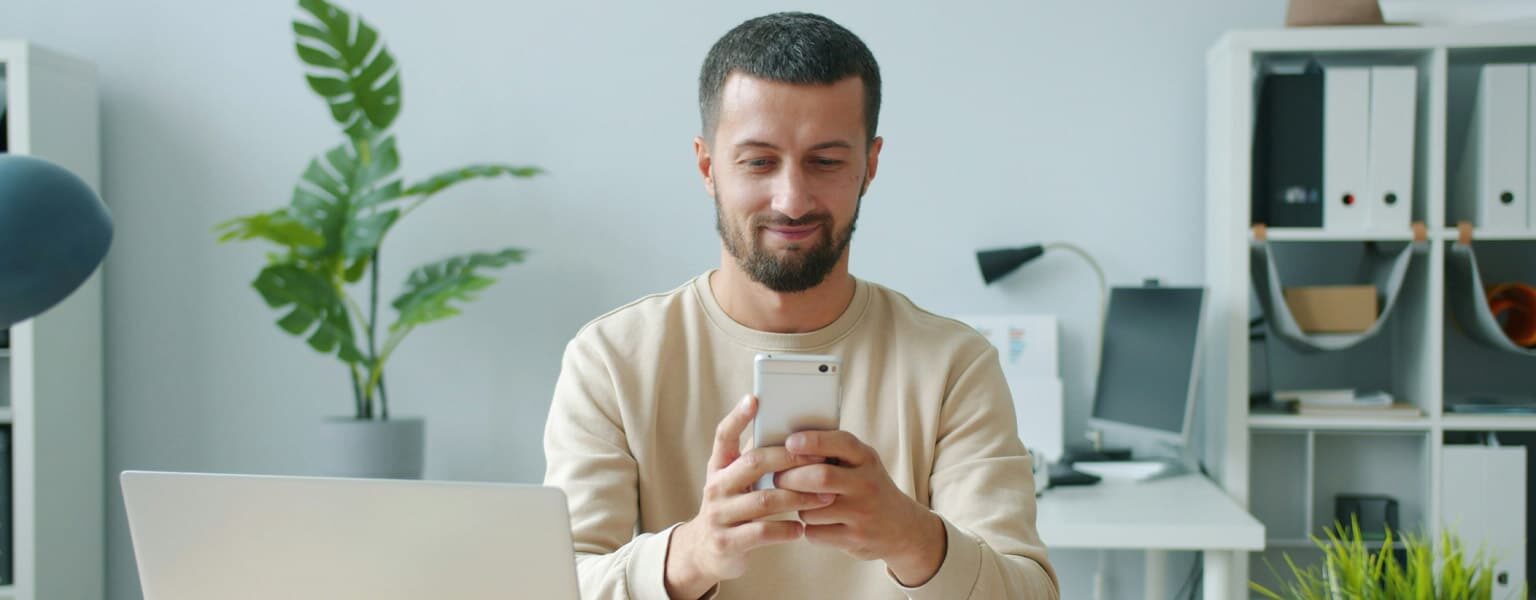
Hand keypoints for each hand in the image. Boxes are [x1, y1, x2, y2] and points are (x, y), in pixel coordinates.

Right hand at [664, 395, 836, 598]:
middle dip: (789, 459)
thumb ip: (755, 461)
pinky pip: (762, 533)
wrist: (705, 552)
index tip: (754, 398)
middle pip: (753, 463)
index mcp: (718, 467)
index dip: (738, 416)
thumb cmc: (733, 508)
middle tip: (819, 460)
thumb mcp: (735, 482)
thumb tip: (793, 435)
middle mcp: (715, 487)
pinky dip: (786, 529)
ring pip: (764, 500)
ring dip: (798, 497)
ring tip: (825, 497)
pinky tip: (802, 528)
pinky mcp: (727, 542)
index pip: (723, 435)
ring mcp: (719, 515)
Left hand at [773, 430, 947, 586]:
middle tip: (778, 477)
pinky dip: (808, 527)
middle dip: (791, 477)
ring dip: (798, 507)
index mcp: (867, 458)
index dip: (812, 441)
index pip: (840, 443)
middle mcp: (867, 484)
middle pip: (820, 477)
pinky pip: (814, 532)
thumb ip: (834, 452)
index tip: (790, 443)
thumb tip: (788, 444)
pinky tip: (817, 522)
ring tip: (803, 503)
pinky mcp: (854, 539)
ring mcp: (862, 514)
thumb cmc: (869, 487)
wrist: (901, 528)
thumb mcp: (862, 463)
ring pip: (811, 509)